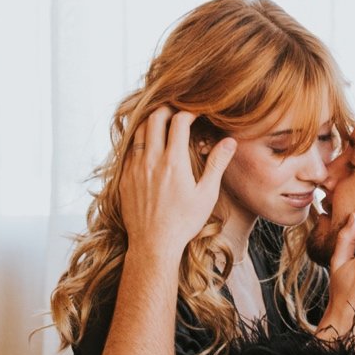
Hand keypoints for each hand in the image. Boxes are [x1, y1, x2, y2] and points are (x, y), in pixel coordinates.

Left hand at [118, 106, 235, 260]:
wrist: (154, 244)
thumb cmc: (184, 222)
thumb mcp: (206, 194)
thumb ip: (217, 164)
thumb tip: (230, 141)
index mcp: (174, 162)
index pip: (179, 121)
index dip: (189, 112)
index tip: (196, 114)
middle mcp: (151, 160)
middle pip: (155, 118)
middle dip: (167, 109)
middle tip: (177, 112)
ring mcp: (134, 168)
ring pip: (139, 131)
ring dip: (151, 123)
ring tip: (162, 124)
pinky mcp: (124, 178)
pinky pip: (129, 150)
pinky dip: (139, 141)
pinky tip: (148, 147)